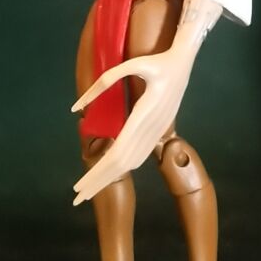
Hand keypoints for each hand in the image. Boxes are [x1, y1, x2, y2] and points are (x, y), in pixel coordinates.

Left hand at [71, 47, 193, 204]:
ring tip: (90, 189)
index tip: (80, 187)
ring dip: (110, 177)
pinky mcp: (160, 129)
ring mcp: (157, 131)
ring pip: (132, 162)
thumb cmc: (156, 61)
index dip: (98, 172)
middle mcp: (151, 129)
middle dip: (98, 182)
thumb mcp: (131, 64)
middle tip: (77, 199)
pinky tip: (113, 172)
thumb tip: (76, 106)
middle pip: (122, 165)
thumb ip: (104, 82)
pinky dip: (124, 167)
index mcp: (144, 116)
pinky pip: (141, 154)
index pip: (117, 154)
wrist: (184, 62)